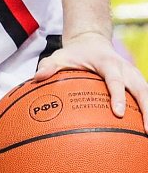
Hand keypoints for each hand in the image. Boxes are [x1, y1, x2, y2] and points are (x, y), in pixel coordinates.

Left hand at [33, 32, 147, 130]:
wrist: (91, 42)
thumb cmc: (74, 54)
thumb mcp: (59, 56)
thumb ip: (49, 66)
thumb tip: (37, 77)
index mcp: (107, 62)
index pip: (114, 80)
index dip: (117, 95)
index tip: (117, 113)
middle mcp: (124, 68)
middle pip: (141, 88)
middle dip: (146, 108)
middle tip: (147, 130)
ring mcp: (133, 74)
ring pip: (147, 93)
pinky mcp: (137, 81)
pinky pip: (145, 96)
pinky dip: (147, 110)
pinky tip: (145, 129)